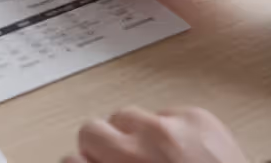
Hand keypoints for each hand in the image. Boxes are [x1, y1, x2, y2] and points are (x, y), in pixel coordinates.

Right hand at [62, 106, 250, 162]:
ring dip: (135, 135)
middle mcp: (140, 148)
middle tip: (121, 162)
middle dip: (102, 147)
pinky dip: (170, 130)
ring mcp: (170, 128)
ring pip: (127, 115)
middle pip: (92, 129)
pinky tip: (184, 154)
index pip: (71, 159)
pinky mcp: (199, 117)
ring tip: (155, 157)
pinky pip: (166, 113)